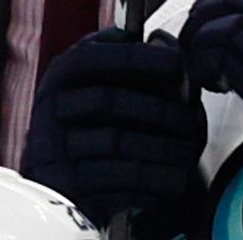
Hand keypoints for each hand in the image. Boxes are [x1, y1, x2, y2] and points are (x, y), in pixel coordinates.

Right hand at [22, 33, 206, 232]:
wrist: (62, 188)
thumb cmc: (91, 128)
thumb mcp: (96, 86)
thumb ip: (122, 60)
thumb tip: (161, 44)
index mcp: (59, 80)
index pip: (91, 59)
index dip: (136, 59)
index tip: (176, 65)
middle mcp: (50, 113)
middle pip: (107, 100)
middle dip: (157, 108)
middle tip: (192, 121)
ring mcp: (58, 154)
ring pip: (117, 143)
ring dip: (162, 147)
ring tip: (189, 151)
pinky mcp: (74, 192)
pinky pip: (119, 184)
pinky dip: (154, 181)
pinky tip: (176, 179)